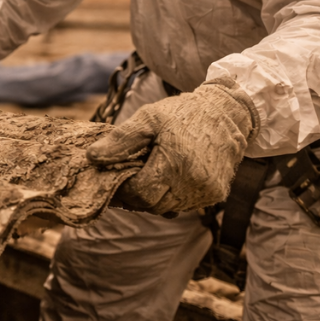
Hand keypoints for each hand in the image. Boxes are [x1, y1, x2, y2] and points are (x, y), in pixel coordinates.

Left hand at [87, 77, 258, 215]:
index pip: (140, 193)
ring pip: (167, 208)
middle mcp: (194, 183)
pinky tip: (166, 177)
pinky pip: (184, 205)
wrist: (227, 112)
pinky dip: (171, 195)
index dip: (123, 188)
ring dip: (153, 196)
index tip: (114, 175)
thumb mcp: (147, 118)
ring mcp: (208, 192)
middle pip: (152, 204)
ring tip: (147, 173)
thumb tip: (92, 157)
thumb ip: (120, 141)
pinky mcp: (216, 195)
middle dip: (135, 193)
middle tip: (127, 175)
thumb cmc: (183, 113)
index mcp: (176, 163)